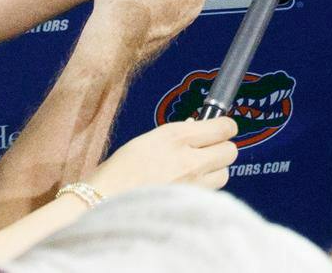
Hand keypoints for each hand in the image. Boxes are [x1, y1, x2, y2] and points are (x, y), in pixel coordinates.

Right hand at [86, 116, 238, 196]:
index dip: (224, 127)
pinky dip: (204, 190)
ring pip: (224, 174)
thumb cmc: (118, 171)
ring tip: (195, 173)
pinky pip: (210, 193)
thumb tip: (198, 127)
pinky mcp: (190, 204)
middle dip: (221, 149)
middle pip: (230, 151)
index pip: (224, 127)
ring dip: (214, 172)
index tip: (218, 130)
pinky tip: (187, 189)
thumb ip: (178, 134)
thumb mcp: (147, 140)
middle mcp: (189, 159)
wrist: (101, 203)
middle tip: (205, 152)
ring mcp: (192, 184)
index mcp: (176, 137)